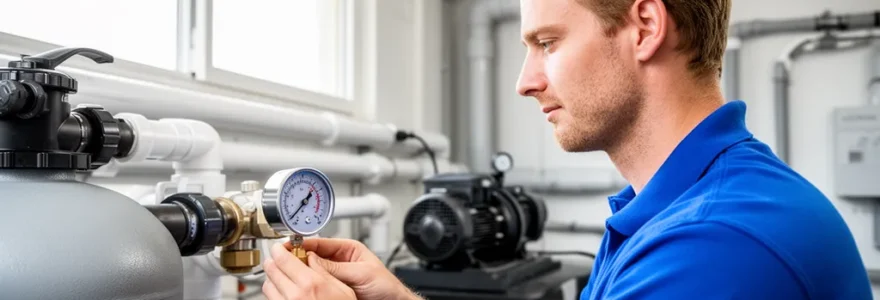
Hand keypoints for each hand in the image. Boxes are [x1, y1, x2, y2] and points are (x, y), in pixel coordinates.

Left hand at [262, 242, 356, 299]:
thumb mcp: (342, 290)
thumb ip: (324, 271)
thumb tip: (312, 257)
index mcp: (310, 284)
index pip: (283, 258)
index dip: (278, 249)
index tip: (279, 246)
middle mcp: (294, 295)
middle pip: (271, 270)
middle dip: (273, 261)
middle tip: (279, 258)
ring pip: (267, 286)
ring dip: (272, 278)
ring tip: (282, 276)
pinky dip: (274, 293)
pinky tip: (285, 292)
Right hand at [298, 237, 422, 299]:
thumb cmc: (386, 285)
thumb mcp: (362, 273)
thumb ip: (337, 267)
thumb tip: (314, 261)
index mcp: (348, 249)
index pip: (321, 242)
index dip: (304, 243)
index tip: (290, 245)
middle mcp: (339, 260)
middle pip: (314, 256)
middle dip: (300, 257)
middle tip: (285, 259)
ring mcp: (335, 275)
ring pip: (314, 270)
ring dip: (303, 271)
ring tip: (291, 271)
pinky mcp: (334, 288)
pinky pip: (318, 284)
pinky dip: (310, 283)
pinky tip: (302, 283)